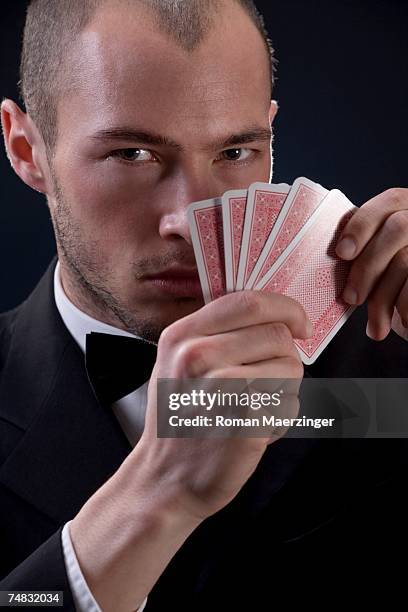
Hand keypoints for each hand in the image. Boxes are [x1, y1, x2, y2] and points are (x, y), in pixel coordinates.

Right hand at [139, 290, 311, 520]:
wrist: (165, 478)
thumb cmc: (180, 420)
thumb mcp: (179, 363)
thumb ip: (218, 333)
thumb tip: (278, 315)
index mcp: (183, 335)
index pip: (250, 302)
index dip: (286, 308)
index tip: (300, 324)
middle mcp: (197, 354)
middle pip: (278, 334)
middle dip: (287, 357)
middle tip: (267, 383)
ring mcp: (220, 385)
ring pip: (291, 367)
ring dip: (285, 390)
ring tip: (254, 409)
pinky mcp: (244, 416)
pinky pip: (289, 402)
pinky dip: (282, 417)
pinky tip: (257, 429)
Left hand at [335, 188, 407, 340]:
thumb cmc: (398, 289)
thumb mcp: (381, 264)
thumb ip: (364, 251)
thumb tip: (327, 261)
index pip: (390, 201)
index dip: (363, 224)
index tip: (342, 253)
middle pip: (398, 228)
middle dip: (368, 266)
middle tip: (351, 297)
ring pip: (405, 261)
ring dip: (382, 299)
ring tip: (375, 325)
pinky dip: (404, 309)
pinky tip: (403, 323)